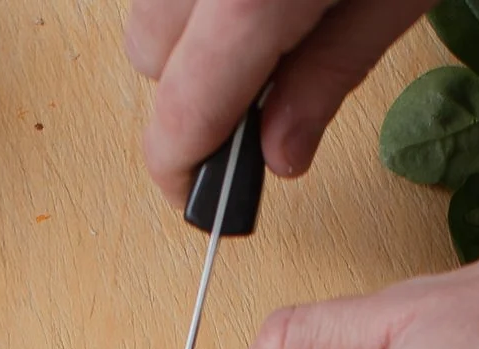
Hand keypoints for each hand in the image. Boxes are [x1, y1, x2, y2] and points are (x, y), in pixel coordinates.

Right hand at [126, 0, 428, 198]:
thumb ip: (330, 74)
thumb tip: (280, 154)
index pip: (182, 114)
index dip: (184, 174)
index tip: (200, 200)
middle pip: (148, 58)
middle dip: (191, 94)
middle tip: (262, 105)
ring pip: (150, 8)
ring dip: (189, 36)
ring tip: (267, 31)